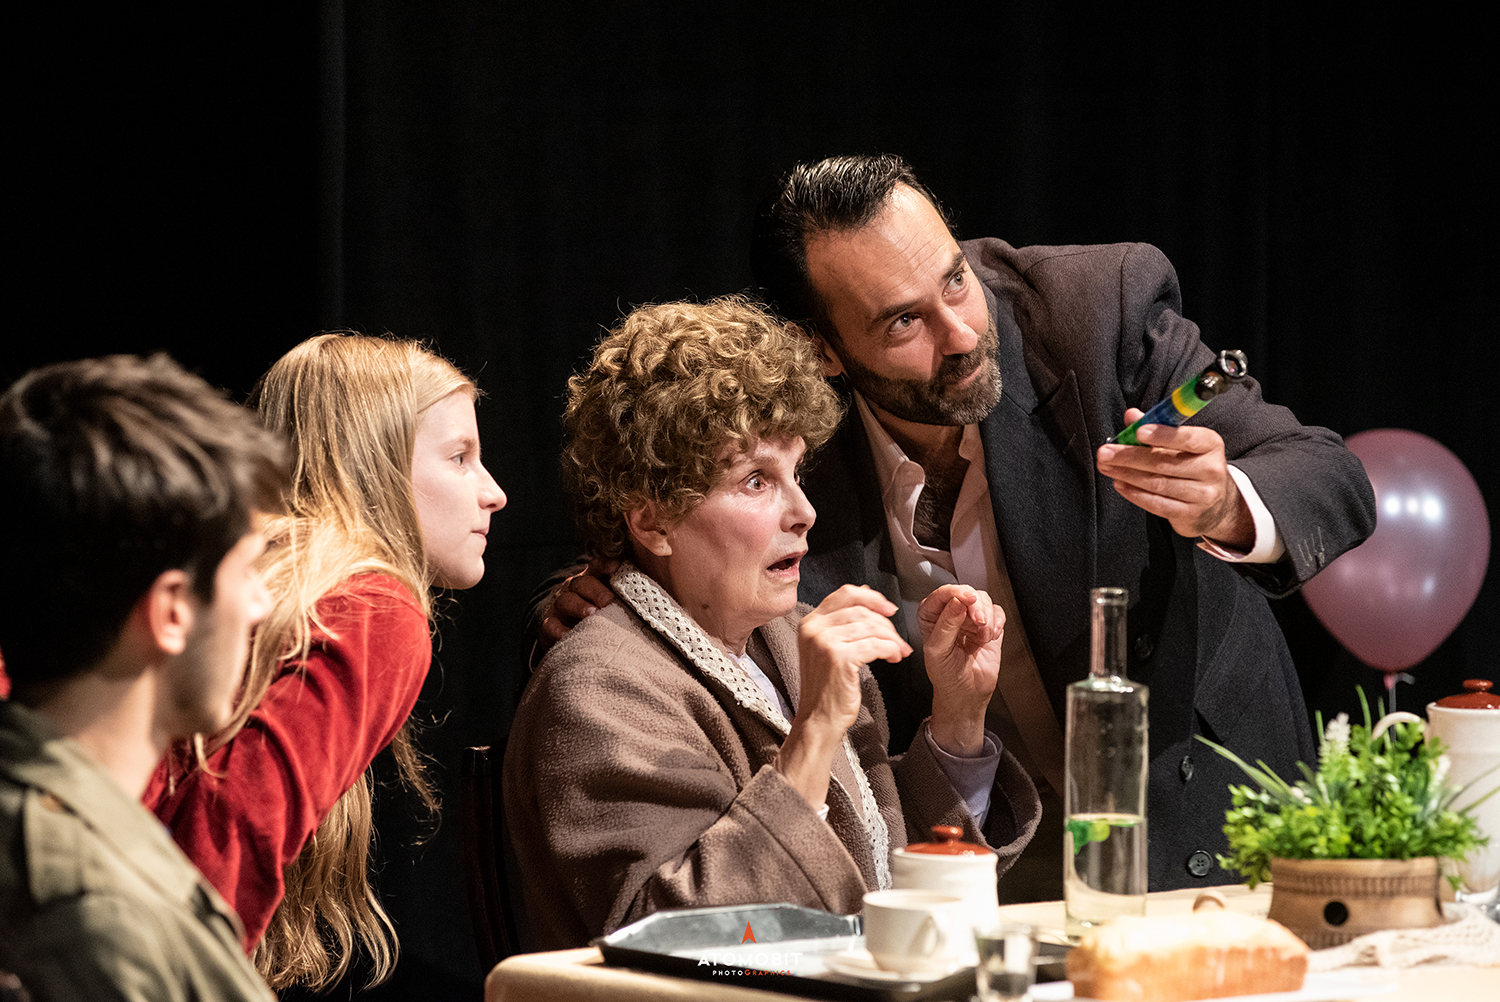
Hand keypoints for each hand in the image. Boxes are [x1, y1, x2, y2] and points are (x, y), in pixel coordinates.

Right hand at [539, 558, 618, 645]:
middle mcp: (573, 588)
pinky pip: (551, 625)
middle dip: (596, 591)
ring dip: (580, 607)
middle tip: (609, 601)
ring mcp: (559, 605)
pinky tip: (569, 635)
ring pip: (566, 601)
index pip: (598, 566)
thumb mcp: (608, 598)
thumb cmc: (596, 612)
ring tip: (593, 615)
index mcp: (590, 578)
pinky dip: (559, 630)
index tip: (616, 566)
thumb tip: (654, 588)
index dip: (606, 564)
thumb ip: (625, 591)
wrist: (564, 627)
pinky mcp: (549, 623)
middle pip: (582, 583)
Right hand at [779, 585, 910, 810]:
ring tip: (898, 651)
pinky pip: (875, 644)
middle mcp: (814, 629)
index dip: (871, 597)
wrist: (818, 720)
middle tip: (899, 640)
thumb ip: (842, 622)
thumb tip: (867, 596)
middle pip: (861, 611)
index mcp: (810, 622)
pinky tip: (893, 657)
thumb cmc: (827, 687)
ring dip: (891, 638)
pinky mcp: (838, 658)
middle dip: (887, 624)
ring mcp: (824, 642)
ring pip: (870, 627)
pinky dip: (890, 649)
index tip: (889, 608)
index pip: (845, 594)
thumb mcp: (827, 647)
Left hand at [918, 585, 1002, 755]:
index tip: (968, 599)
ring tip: (983, 637)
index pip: (942, 594)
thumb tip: (958, 601)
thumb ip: (946, 625)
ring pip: (983, 600)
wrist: (966, 695)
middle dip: (976, 607)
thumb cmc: (946, 676)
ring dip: (987, 618)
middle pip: (967, 593)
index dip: (956, 593)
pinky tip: (990, 637)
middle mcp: (950, 613)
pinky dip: (997, 623)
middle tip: (979, 622)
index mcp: (930, 616)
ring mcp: (969, 618)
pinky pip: (997, 611)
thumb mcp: (939, 651)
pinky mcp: (988, 625)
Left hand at [1096, 408, 1253, 548]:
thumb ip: (1156, 428)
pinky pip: (1156, 503)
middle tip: (1105, 452)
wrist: (1216, 505)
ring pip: (1157, 483)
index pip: (1187, 438)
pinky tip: (1119, 483)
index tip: (1138, 432)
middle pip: (1164, 462)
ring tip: (1107, 467)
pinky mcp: (1189, 514)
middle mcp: (1211, 470)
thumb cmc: (1192, 465)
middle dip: (1129, 457)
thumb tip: (1131, 416)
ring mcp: (1202, 495)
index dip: (1162, 435)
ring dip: (1126, 474)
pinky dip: (1134, 493)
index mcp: (1210, 445)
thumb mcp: (1182, 443)